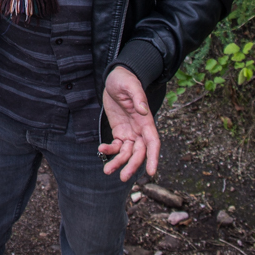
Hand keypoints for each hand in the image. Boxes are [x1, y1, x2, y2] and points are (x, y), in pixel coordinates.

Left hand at [99, 66, 159, 180]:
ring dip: (119, 162)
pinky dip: (110, 150)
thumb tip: (144, 111)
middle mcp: (139, 130)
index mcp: (146, 121)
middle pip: (139, 153)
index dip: (153, 158)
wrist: (115, 77)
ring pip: (127, 152)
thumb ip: (138, 98)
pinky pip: (116, 145)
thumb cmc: (125, 79)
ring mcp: (129, 131)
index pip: (153, 143)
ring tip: (107, 170)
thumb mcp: (130, 86)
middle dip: (132, 165)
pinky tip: (101, 150)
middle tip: (122, 177)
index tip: (152, 172)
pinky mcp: (119, 131)